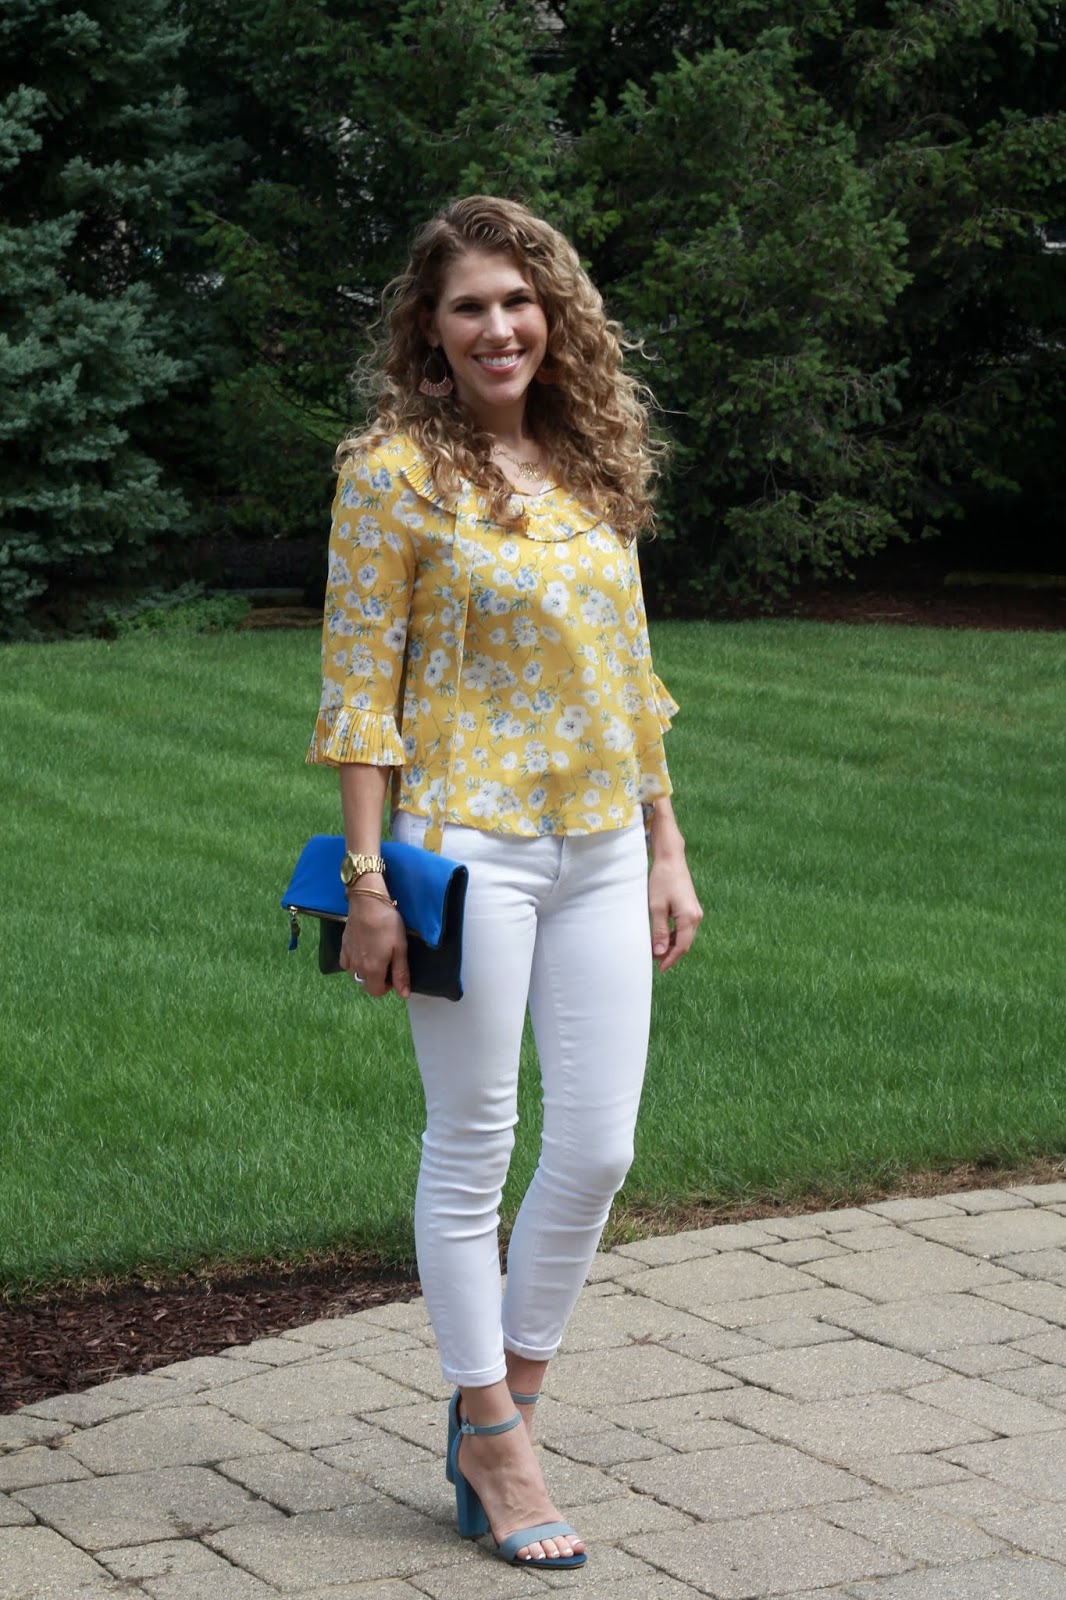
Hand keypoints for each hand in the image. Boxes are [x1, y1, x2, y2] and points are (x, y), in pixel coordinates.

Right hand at [339, 891, 410, 998]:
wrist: (367, 902)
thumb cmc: (388, 924)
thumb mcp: (400, 948)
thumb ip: (401, 973)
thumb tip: (404, 995)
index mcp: (372, 970)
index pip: (376, 992)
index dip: (388, 988)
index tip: (394, 973)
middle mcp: (357, 967)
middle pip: (365, 984)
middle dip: (377, 980)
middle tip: (387, 963)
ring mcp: (348, 957)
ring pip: (356, 974)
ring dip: (366, 971)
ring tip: (376, 955)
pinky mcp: (343, 946)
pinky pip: (346, 963)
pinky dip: (354, 963)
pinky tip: (362, 951)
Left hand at [648, 853, 702, 973]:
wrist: (671, 859)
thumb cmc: (662, 881)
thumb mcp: (656, 908)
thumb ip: (658, 931)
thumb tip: (659, 952)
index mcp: (689, 918)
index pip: (681, 947)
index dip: (670, 960)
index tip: (659, 969)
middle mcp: (696, 916)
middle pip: (684, 943)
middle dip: (670, 954)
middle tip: (653, 961)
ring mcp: (695, 912)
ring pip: (684, 936)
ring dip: (671, 945)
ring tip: (654, 949)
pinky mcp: (690, 907)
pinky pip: (683, 927)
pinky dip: (673, 935)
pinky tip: (661, 936)